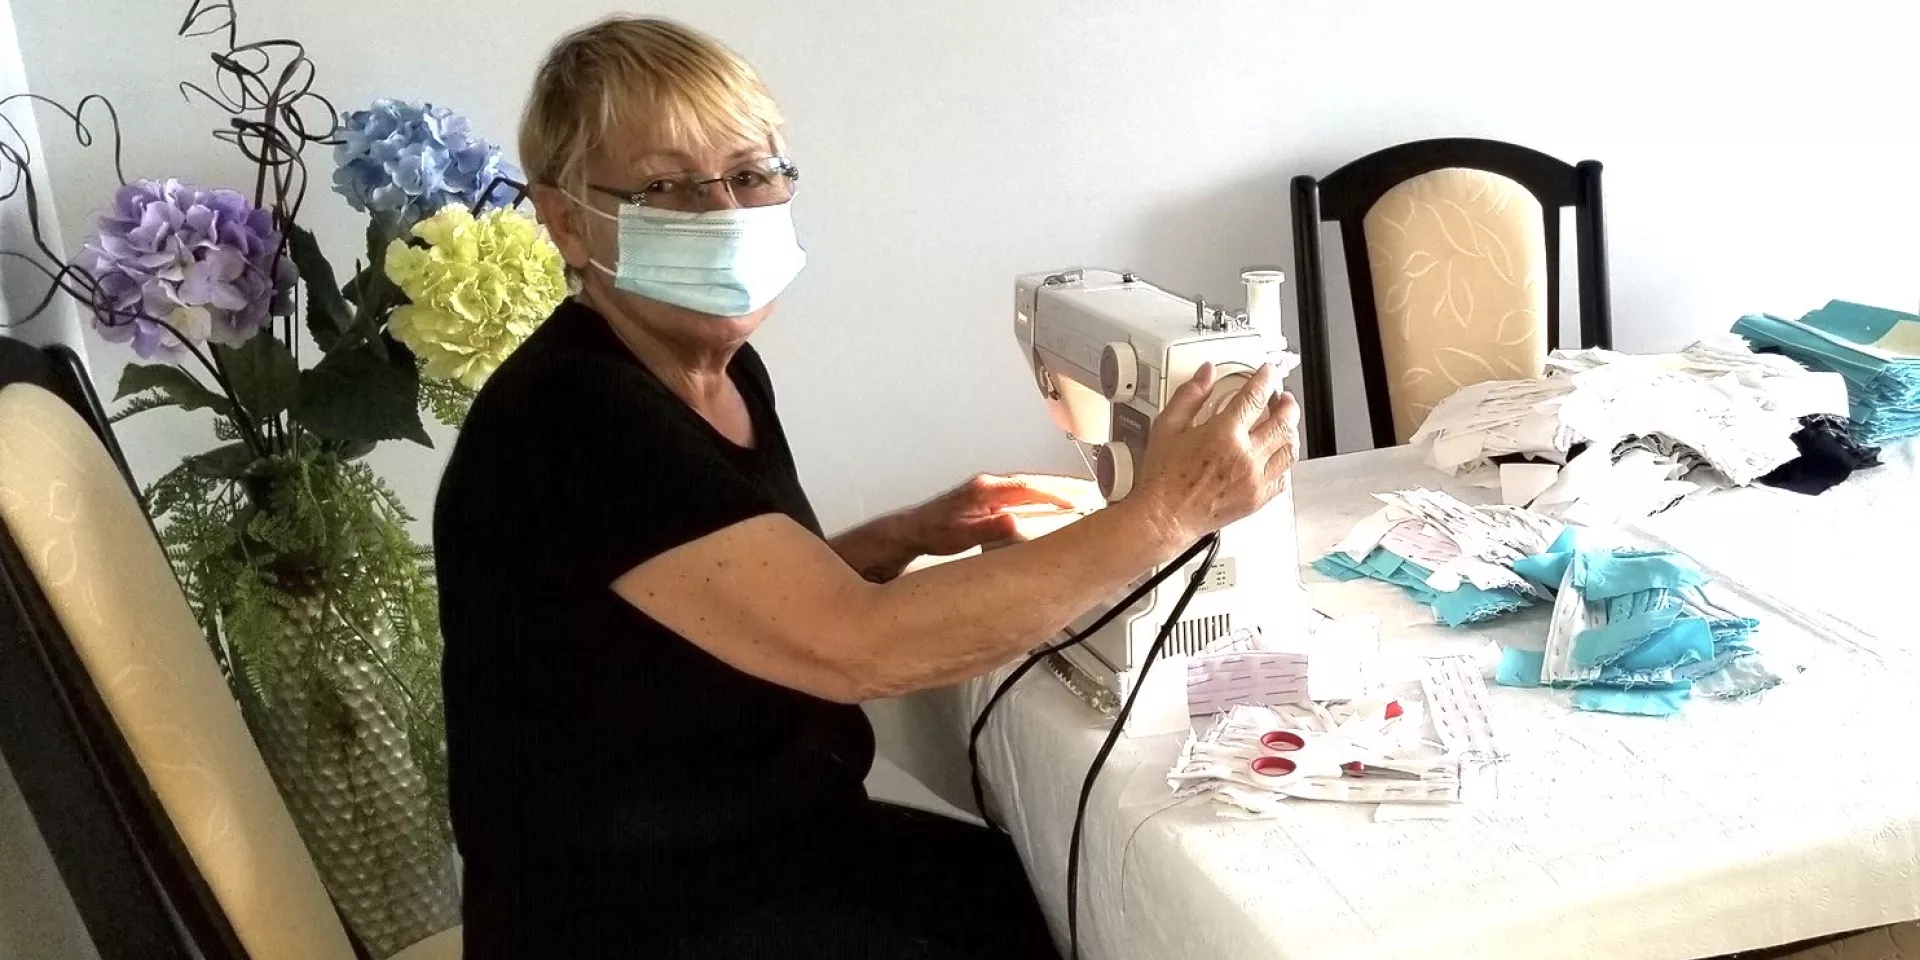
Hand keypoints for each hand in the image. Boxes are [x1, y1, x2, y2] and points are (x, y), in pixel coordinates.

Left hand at [907, 473, 1103, 556]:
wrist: (914, 529)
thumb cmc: (933, 531)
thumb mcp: (960, 536)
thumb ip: (987, 528)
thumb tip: (1013, 522)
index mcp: (986, 490)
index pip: (1028, 487)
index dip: (1054, 493)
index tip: (1076, 500)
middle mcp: (990, 485)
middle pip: (1036, 482)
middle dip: (1065, 485)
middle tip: (1092, 492)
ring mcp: (992, 489)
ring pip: (1032, 485)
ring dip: (1057, 489)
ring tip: (1083, 495)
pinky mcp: (992, 497)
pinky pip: (1025, 491)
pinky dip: (1045, 494)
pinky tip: (1056, 502)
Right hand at [1126, 362, 1299, 545]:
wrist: (1164, 517)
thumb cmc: (1163, 478)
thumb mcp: (1167, 426)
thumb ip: (1189, 395)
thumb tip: (1206, 373)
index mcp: (1224, 434)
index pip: (1255, 396)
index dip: (1266, 378)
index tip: (1267, 373)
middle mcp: (1245, 456)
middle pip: (1283, 420)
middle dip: (1287, 403)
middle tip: (1282, 396)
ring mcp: (1255, 479)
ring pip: (1289, 448)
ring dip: (1291, 431)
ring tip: (1285, 423)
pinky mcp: (1257, 498)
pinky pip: (1284, 477)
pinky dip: (1284, 462)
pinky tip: (1277, 456)